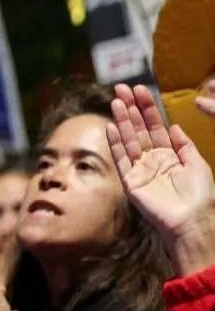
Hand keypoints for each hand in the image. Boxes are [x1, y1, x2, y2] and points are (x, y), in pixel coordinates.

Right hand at [107, 83, 214, 273]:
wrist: (193, 222)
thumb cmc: (200, 196)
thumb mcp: (198, 164)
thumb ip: (185, 145)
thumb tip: (175, 125)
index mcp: (170, 155)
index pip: (155, 126)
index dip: (148, 108)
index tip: (141, 90)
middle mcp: (152, 160)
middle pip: (138, 129)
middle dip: (131, 108)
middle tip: (121, 88)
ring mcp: (140, 170)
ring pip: (128, 140)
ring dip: (121, 121)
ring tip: (116, 101)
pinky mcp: (130, 182)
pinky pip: (121, 159)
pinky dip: (115, 143)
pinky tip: (111, 127)